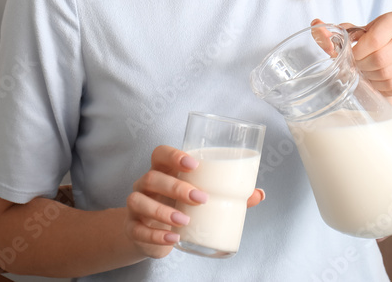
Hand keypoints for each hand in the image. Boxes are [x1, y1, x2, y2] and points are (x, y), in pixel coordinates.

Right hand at [123, 145, 264, 258]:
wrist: (150, 233)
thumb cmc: (179, 206)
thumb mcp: (199, 198)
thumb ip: (228, 195)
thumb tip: (259, 194)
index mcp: (162, 170)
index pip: (160, 153)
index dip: (173, 155)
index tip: (194, 165)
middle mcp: (144, 184)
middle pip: (151, 177)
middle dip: (176, 187)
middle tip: (200, 198)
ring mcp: (135, 206)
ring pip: (139, 201)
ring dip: (163, 211)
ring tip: (186, 221)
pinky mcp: (132, 228)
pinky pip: (138, 229)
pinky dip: (155, 234)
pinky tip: (173, 237)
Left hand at [313, 12, 391, 96]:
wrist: (389, 57)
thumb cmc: (366, 44)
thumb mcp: (351, 36)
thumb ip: (332, 32)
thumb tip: (316, 24)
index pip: (376, 39)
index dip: (358, 52)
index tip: (352, 56)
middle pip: (381, 58)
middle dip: (363, 66)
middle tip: (357, 68)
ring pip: (388, 73)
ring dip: (371, 77)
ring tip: (366, 73)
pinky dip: (380, 86)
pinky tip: (376, 80)